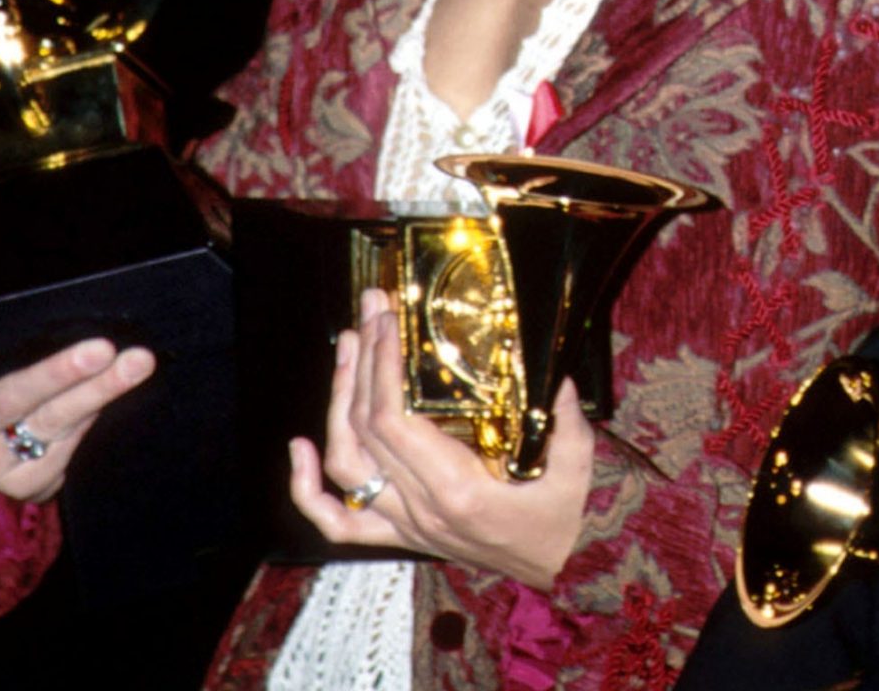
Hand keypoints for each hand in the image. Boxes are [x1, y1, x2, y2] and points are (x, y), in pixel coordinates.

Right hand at [0, 337, 155, 503]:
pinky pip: (61, 456)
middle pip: (3, 405)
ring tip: (135, 364)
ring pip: (46, 429)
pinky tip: (108, 396)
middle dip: (56, 374)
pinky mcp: (20, 492)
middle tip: (101, 349)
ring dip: (97, 394)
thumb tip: (52, 329)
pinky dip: (88, 421)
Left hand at [287, 288, 592, 586]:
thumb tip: (547, 359)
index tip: (388, 320)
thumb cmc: (570, 515)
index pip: (394, 421)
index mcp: (458, 491)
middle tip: (370, 311)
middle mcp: (422, 510)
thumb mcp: (578, 458)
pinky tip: (301, 447)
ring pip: (346, 464)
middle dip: (362, 361)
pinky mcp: (403, 534)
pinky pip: (340, 522)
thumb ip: (561, 408)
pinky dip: (309, 489)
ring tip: (348, 347)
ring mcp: (407, 525)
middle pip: (365, 429)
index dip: (381, 366)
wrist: (566, 568)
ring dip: (337, 402)